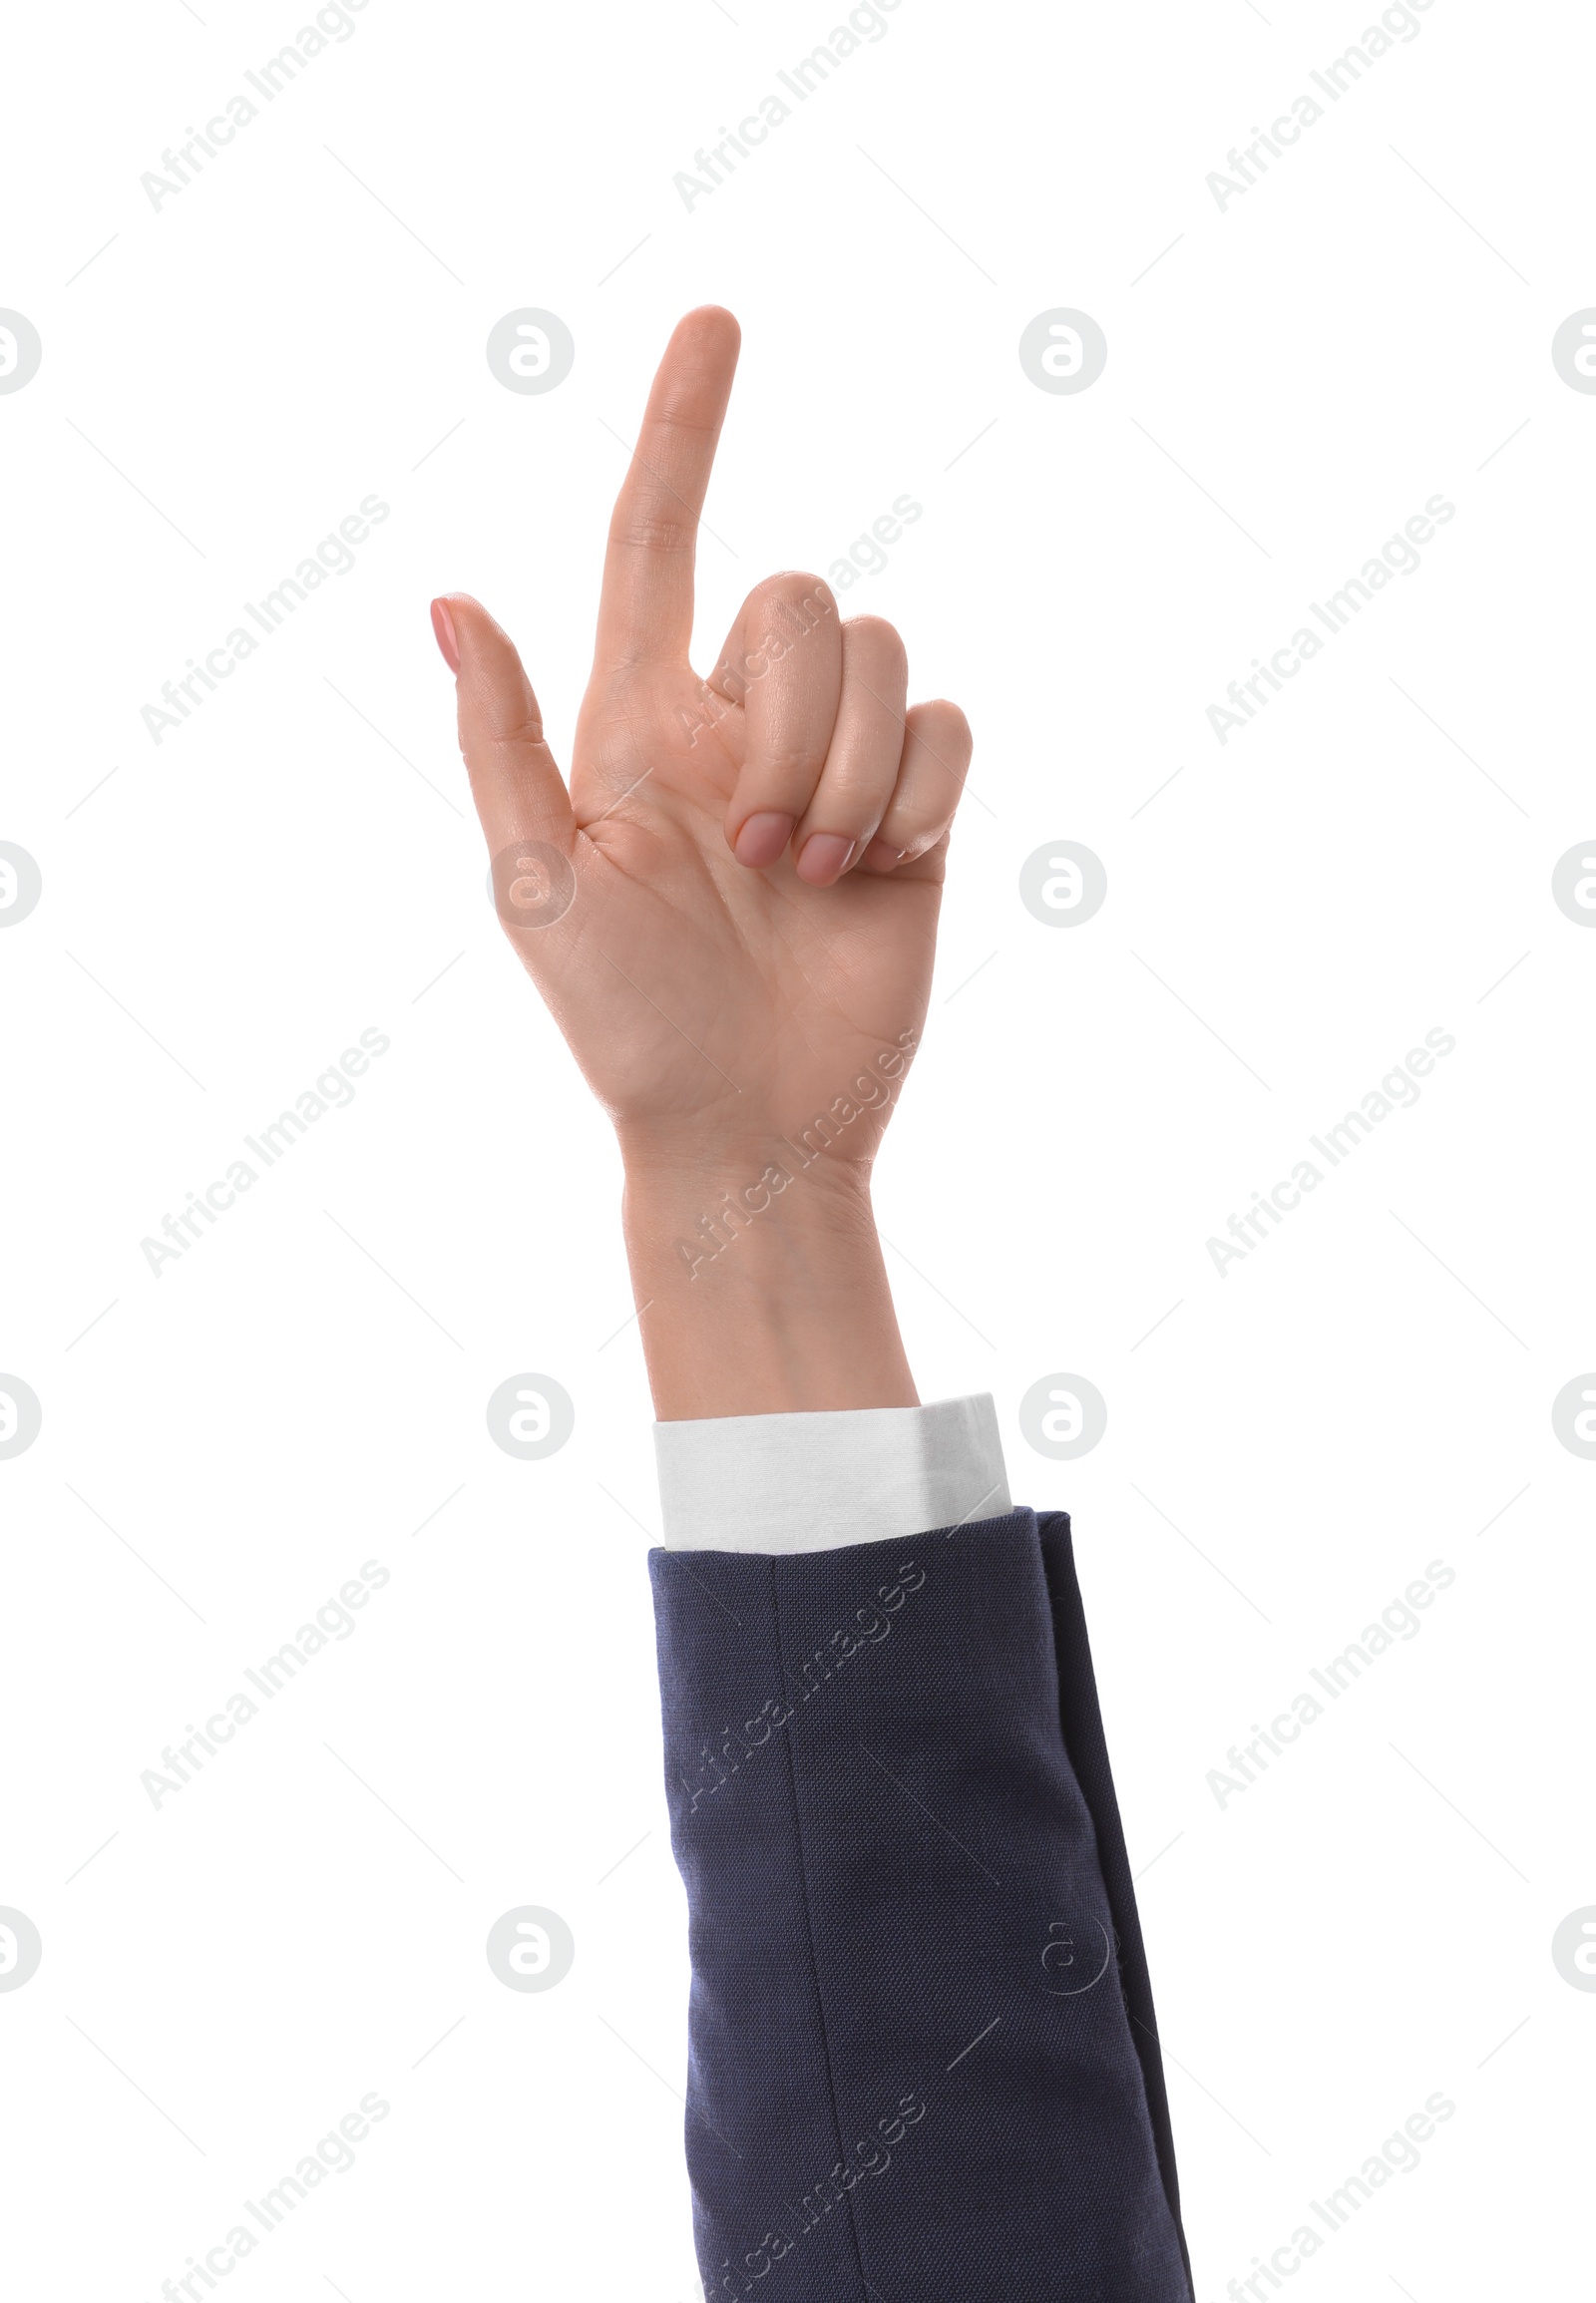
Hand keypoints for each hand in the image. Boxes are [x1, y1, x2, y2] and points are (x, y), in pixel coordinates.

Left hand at [432, 307, 973, 1416]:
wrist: (748, 1128)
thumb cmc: (626, 1024)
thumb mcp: (538, 887)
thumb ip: (504, 741)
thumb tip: (447, 600)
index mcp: (639, 721)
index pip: (654, 541)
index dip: (683, 429)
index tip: (717, 321)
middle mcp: (739, 723)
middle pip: (805, 598)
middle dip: (795, 719)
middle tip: (756, 852)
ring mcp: (834, 765)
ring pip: (888, 656)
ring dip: (853, 773)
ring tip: (808, 880)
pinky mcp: (917, 811)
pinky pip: (953, 724)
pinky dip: (922, 793)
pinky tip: (880, 874)